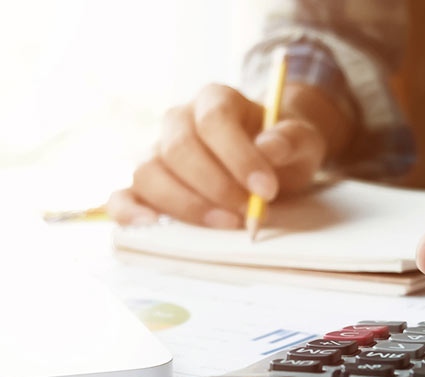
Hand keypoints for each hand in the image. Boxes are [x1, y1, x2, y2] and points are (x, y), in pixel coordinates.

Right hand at [106, 84, 335, 227]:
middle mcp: (178, 121)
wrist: (271, 160)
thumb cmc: (281, 147)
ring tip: (224, 225)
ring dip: (185, 204)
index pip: (214, 119)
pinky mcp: (146, 186)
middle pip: (179, 148)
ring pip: (149, 173)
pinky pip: (122, 196)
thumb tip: (268, 148)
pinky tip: (153, 228)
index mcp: (215, 100)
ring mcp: (157, 152)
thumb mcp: (302, 139)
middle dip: (215, 186)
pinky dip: (129, 213)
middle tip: (248, 213)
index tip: (266, 189)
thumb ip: (290, 139)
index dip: (238, 155)